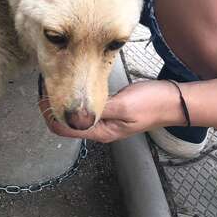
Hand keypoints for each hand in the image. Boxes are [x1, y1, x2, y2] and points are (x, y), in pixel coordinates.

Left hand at [41, 80, 183, 142]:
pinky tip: (72, 85)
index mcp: (100, 132)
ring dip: (61, 102)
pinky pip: (85, 107)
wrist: (174, 100)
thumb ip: (99, 109)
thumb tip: (74, 111)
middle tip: (43, 85)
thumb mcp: (124, 105)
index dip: (48, 113)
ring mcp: (103, 120)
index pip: (63, 129)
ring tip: (53, 83)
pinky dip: (75, 98)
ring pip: (73, 115)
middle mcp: (98, 129)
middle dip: (50, 107)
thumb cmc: (153, 103)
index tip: (42, 94)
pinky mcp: (108, 110)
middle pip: (64, 123)